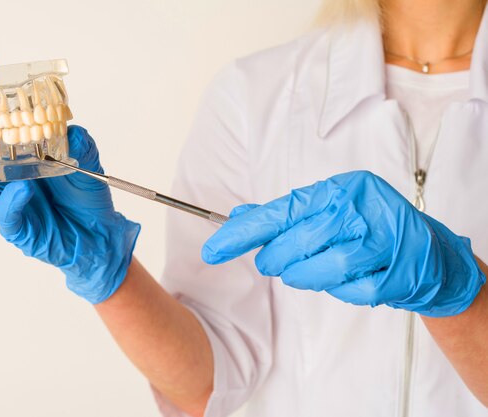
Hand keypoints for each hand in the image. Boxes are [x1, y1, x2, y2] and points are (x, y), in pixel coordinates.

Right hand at [0, 38, 139, 303]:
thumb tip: (72, 131)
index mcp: (12, 147)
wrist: (100, 235)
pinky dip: (12, 201)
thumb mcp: (86, 160)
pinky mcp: (16, 227)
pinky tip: (21, 190)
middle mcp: (0, 171)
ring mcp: (3, 199)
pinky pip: (7, 215)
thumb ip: (80, 145)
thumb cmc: (84, 192)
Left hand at [202, 171, 484, 316]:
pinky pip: (352, 291)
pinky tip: (345, 280)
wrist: (429, 250)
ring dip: (305, 276)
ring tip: (305, 271)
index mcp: (337, 189)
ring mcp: (381, 240)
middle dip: (275, 259)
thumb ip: (284, 215)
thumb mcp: (328, 209)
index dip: (242, 233)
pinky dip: (339, 291)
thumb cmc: (368, 225)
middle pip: (296, 243)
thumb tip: (238, 215)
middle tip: (271, 263)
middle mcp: (359, 209)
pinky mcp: (396, 271)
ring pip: (323, 269)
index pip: (278, 212)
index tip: (212, 250)